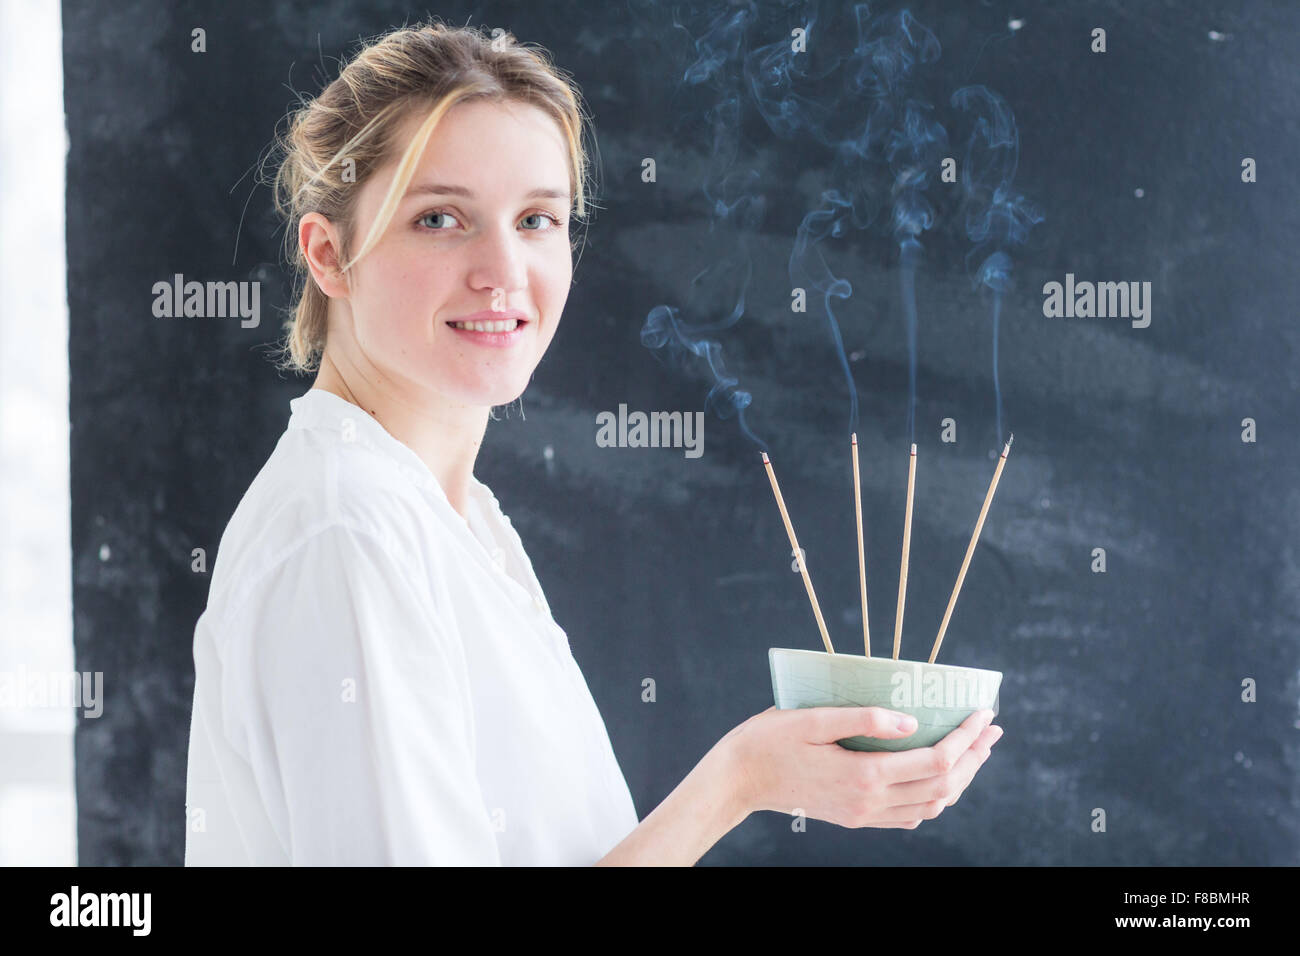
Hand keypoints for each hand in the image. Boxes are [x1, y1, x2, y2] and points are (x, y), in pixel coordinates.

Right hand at [720, 705, 1002, 828]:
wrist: (739, 779)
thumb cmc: (770, 739)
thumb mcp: (813, 719)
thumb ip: (865, 718)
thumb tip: (912, 721)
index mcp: (864, 774)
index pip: (935, 760)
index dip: (965, 737)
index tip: (982, 713)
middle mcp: (869, 801)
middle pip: (942, 786)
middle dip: (974, 757)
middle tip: (991, 729)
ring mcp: (863, 814)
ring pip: (931, 805)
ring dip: (960, 778)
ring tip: (974, 749)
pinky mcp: (855, 817)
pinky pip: (908, 816)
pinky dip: (933, 797)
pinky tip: (937, 778)